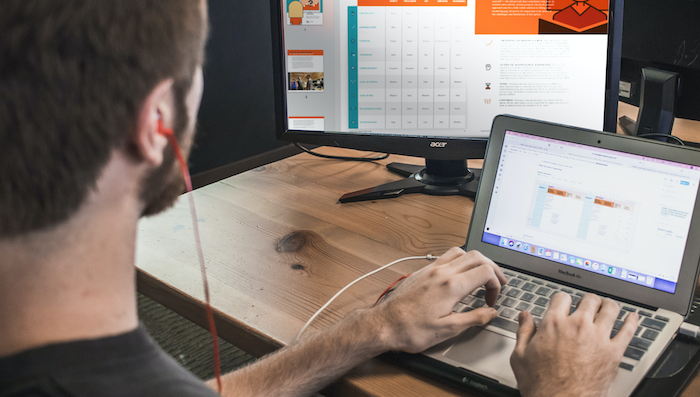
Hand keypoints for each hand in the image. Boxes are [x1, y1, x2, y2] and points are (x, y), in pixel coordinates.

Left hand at [372, 248, 506, 353]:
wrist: (384, 324)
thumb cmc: (411, 330)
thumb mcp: (447, 330)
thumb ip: (473, 318)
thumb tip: (491, 313)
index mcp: (451, 286)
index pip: (485, 272)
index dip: (496, 284)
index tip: (492, 301)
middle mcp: (441, 272)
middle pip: (476, 256)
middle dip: (492, 268)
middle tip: (498, 283)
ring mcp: (430, 269)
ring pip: (460, 252)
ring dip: (475, 261)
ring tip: (481, 276)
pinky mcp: (422, 271)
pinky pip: (445, 256)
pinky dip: (459, 261)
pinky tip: (459, 275)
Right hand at [510, 292, 638, 396]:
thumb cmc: (542, 385)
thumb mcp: (520, 356)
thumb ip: (523, 332)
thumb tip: (525, 317)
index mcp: (553, 324)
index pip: (562, 297)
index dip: (561, 300)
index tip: (562, 304)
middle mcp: (578, 326)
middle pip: (588, 300)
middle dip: (586, 300)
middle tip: (586, 305)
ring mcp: (598, 338)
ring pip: (610, 309)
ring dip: (608, 305)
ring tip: (607, 306)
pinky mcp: (614, 352)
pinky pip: (628, 331)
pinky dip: (632, 321)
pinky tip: (632, 317)